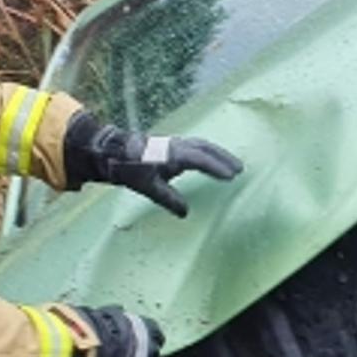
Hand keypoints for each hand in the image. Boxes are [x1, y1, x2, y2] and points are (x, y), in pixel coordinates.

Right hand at [70, 305, 163, 356]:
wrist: (98, 345)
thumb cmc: (102, 326)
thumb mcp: (112, 314)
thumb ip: (119, 316)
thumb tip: (117, 310)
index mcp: (150, 328)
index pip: (156, 334)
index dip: (148, 338)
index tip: (140, 341)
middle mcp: (153, 346)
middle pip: (155, 352)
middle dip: (146, 356)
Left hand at [92, 127, 242, 217]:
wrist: (116, 153)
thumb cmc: (132, 170)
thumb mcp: (149, 188)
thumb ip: (169, 199)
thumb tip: (186, 213)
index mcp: (173, 154)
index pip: (200, 159)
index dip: (217, 167)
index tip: (232, 176)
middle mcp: (178, 146)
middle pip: (206, 148)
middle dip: (224, 158)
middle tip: (241, 169)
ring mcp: (177, 143)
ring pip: (203, 145)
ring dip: (219, 154)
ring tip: (233, 165)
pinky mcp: (174, 145)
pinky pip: (198, 146)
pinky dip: (209, 152)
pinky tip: (213, 160)